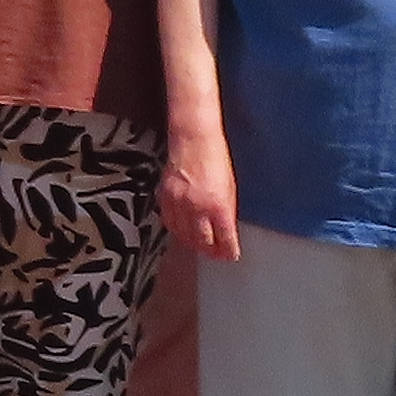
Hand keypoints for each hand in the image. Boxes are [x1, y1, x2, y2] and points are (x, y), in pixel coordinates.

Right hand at [158, 135, 241, 261]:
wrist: (193, 140)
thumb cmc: (216, 159)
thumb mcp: (230, 187)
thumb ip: (226, 211)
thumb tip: (224, 231)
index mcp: (219, 205)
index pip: (225, 238)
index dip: (228, 251)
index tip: (231, 255)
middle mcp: (197, 208)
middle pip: (202, 241)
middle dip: (210, 250)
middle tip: (215, 253)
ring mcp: (178, 203)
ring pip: (183, 235)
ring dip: (192, 242)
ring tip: (199, 244)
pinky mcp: (165, 196)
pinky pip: (169, 221)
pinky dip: (176, 229)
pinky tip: (183, 230)